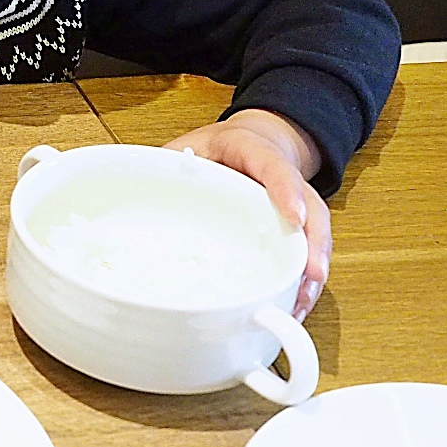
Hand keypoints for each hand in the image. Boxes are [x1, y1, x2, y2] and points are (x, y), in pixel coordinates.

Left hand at [163, 109, 331, 320]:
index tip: (293, 215)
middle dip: (313, 245)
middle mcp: (285, 177)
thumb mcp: (191, 145)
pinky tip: (296, 305)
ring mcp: (297, 203)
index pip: (274, 167)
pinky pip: (308, 251)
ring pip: (316, 234)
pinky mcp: (299, 228)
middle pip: (311, 209)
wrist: (255, 141)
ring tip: (301, 304)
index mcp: (254, 150)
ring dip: (312, 272)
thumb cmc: (221, 148)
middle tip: (309, 276)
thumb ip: (168, 164)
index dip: (286, 190)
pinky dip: (306, 280)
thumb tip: (131, 188)